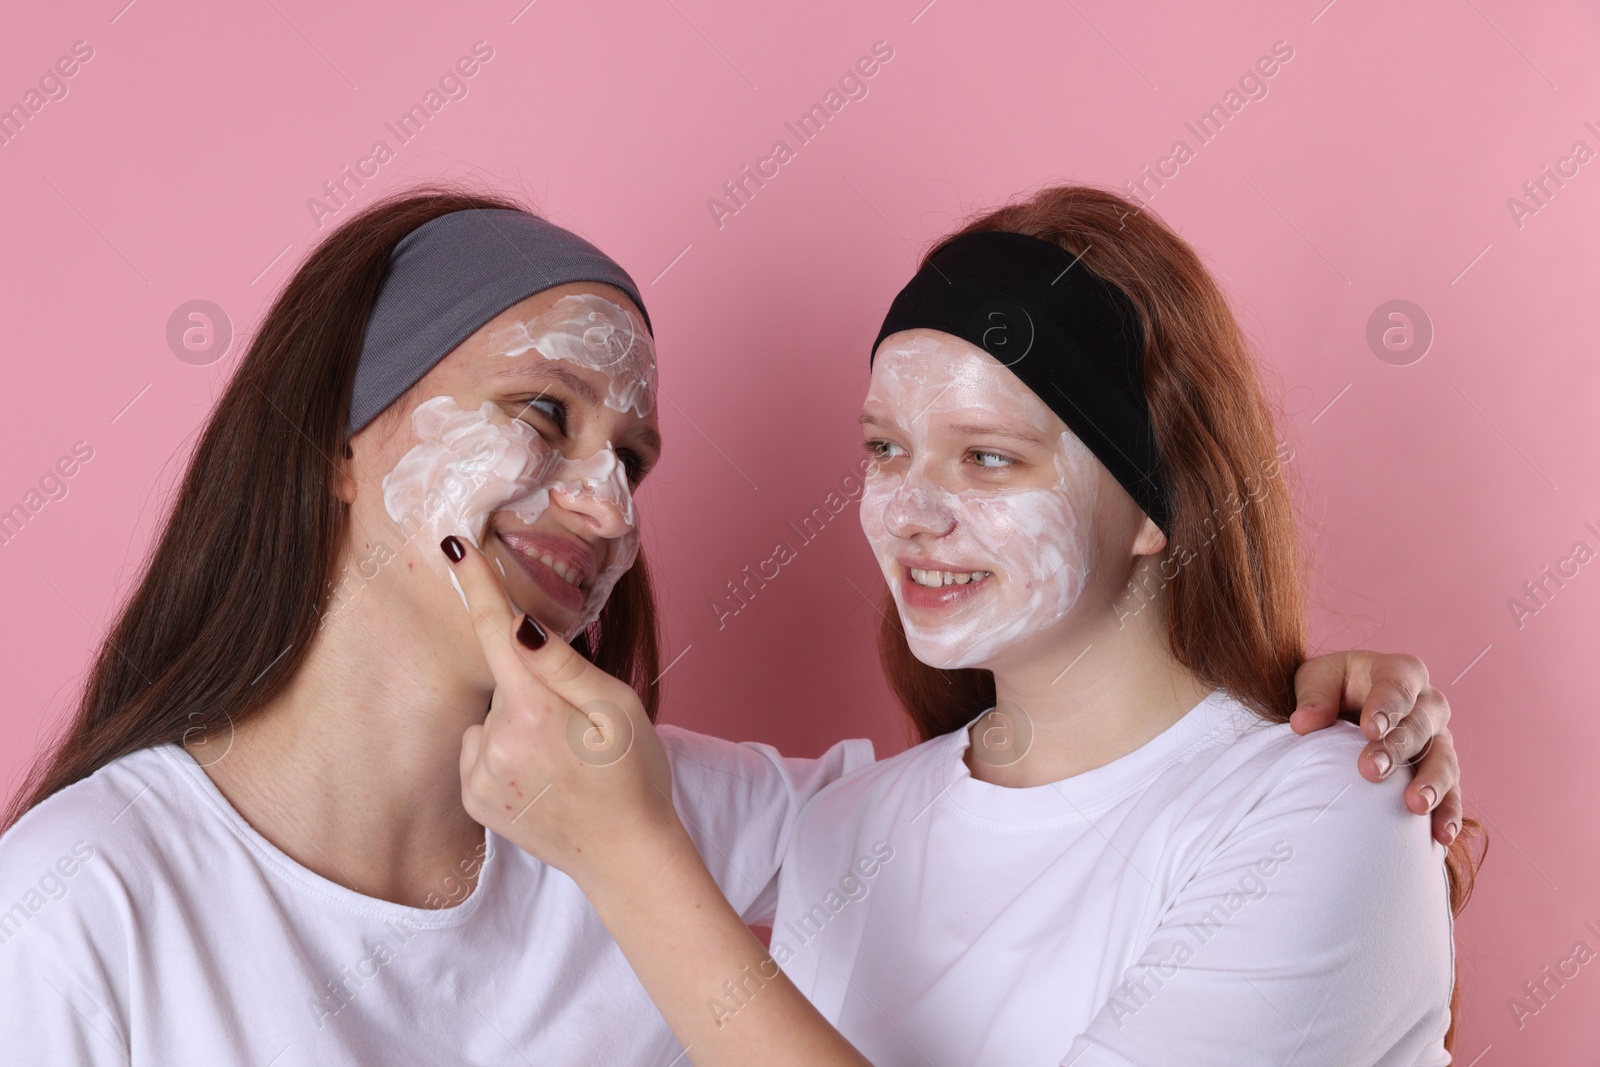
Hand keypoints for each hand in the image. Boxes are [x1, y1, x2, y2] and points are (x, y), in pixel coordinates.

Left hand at [445, 535, 680, 885]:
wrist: (627, 855)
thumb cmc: (634, 776)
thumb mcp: (617, 708)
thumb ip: (564, 664)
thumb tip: (518, 624)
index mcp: (533, 710)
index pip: (496, 632)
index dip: (476, 585)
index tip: (452, 545)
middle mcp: (495, 742)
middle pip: (506, 680)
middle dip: (535, 686)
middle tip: (581, 727)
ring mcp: (479, 775)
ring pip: (493, 716)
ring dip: (521, 722)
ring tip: (565, 758)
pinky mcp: (473, 799)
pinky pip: (483, 750)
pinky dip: (506, 753)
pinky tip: (542, 777)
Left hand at [1289, 651, 1460, 846]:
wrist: (1343, 709)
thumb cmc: (1330, 690)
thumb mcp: (1316, 680)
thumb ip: (1314, 697)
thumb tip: (1303, 723)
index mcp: (1399, 672)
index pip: (1398, 685)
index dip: (1386, 706)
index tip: (1369, 729)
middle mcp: (1427, 704)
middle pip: (1419, 726)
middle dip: (1396, 749)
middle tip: (1369, 771)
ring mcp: (1439, 739)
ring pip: (1444, 759)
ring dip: (1431, 783)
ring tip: (1414, 805)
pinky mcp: (1440, 771)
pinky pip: (1453, 793)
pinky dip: (1448, 813)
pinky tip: (1442, 835)